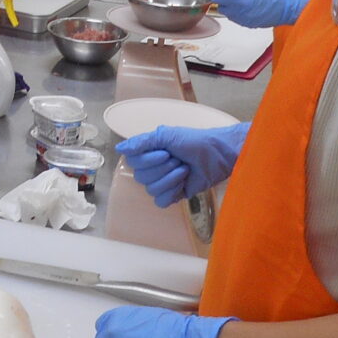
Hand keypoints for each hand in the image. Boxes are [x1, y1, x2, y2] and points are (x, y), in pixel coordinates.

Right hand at [117, 123, 246, 207]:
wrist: (217, 155)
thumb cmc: (194, 141)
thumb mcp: (166, 135)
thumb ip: (141, 142)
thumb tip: (120, 148)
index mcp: (149, 153)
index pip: (133, 162)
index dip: (148, 160)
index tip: (165, 152)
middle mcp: (153, 168)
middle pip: (141, 177)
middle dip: (163, 168)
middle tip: (178, 159)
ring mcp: (164, 182)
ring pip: (151, 189)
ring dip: (170, 178)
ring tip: (184, 169)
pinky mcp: (175, 194)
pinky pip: (161, 201)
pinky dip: (172, 191)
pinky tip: (183, 183)